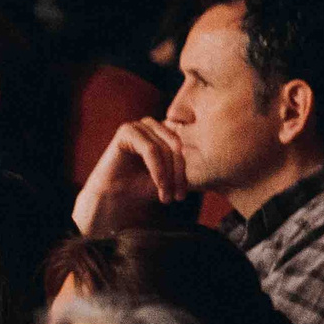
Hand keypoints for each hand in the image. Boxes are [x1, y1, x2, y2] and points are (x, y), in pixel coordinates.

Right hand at [71, 117, 190, 236]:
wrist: (112, 197)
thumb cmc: (138, 188)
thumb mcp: (168, 177)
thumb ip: (183, 168)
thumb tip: (211, 168)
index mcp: (162, 132)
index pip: (182, 146)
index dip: (183, 171)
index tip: (182, 195)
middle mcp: (151, 125)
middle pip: (176, 146)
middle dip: (177, 174)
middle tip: (176, 197)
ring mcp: (139, 125)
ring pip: (165, 148)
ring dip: (167, 174)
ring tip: (165, 195)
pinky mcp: (127, 131)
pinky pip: (151, 149)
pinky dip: (157, 169)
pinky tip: (157, 185)